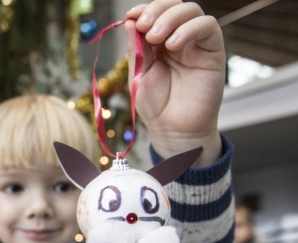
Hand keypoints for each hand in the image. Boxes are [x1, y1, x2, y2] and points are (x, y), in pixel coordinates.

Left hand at [125, 0, 224, 166]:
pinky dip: (189, 29)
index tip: (131, 15)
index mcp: (158, 42)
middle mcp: (179, 39)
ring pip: (191, 11)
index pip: (155, 13)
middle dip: (156, 10)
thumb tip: (130, 20)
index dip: (144, 9)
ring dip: (170, 18)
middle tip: (143, 26)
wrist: (173, 129)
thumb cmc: (156, 106)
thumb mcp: (139, 73)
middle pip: (174, 6)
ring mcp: (196, 44)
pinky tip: (173, 44)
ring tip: (155, 38)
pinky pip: (208, 27)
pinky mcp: (213, 52)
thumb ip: (136, 48)